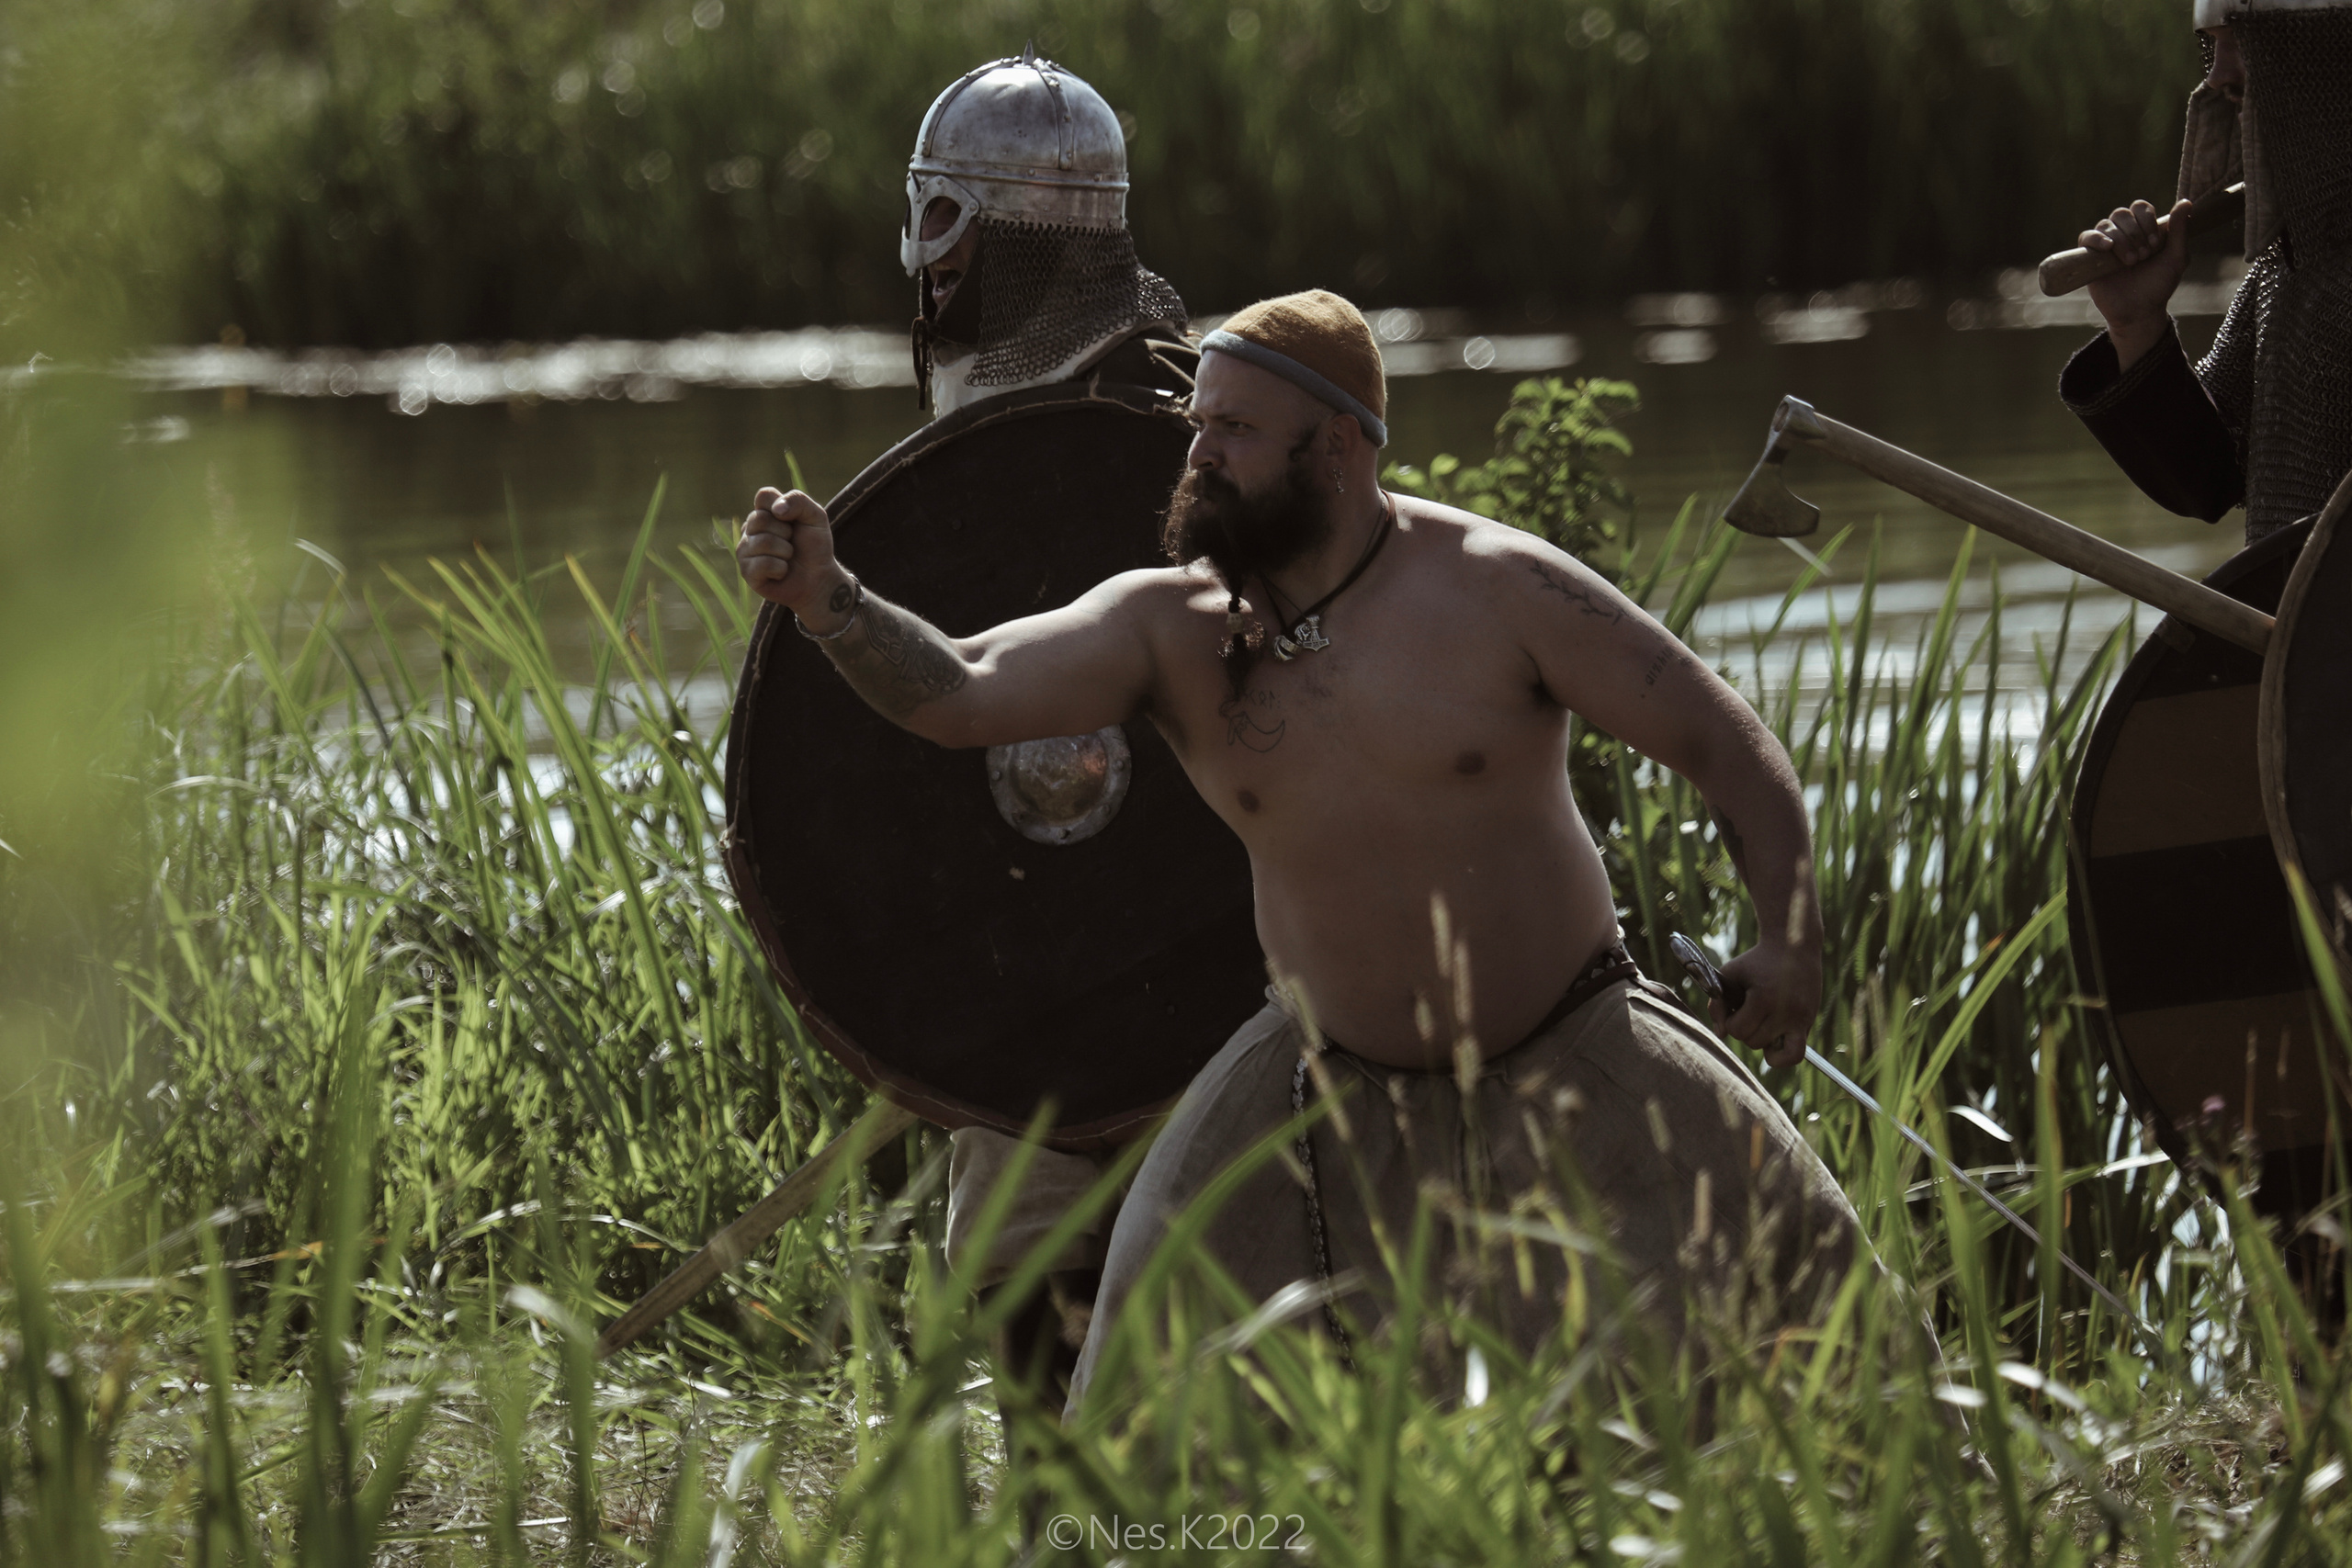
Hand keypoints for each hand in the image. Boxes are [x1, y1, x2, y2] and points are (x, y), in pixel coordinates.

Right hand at [735, 487, 848, 621]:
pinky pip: (762, 564)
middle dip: (786, 533)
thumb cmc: (815, 546)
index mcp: (765, 512)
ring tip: (788, 558)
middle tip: (792, 542)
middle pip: (760, 519)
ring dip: (785, 552)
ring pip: (762, 542)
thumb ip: (798, 501)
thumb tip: (776, 510)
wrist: (819, 578)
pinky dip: (781, 569)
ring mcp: (745, 550)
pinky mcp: (747, 571)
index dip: (781, 506)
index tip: (792, 519)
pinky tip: (781, 572)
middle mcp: (750, 529)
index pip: (763, 496)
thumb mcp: (815, 517)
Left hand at [1712, 940, 1819, 1070]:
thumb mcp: (1730, 974)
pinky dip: (1781, 1057)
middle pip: (1753, 1041)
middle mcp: (1785, 1012)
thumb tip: (1720, 1035)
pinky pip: (1795, 1055)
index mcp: (1764, 998)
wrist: (1793, 946)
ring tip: (1762, 1018)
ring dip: (1761, 1038)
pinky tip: (1774, 1041)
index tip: (1735, 1005)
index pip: (1737, 1030)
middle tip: (1749, 1008)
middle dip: (1745, 1027)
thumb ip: (1718, 1004)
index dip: (1730, 1020)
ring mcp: (1800, 1019)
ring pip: (1771, 1051)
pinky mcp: (1808, 1022)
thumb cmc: (1756, 962)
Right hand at [2081, 198, 2191, 369]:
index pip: (2140, 207)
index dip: (2146, 221)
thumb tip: (2186, 202)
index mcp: (2143, 229)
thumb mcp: (2176, 257)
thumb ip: (2180, 230)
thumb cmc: (2158, 285)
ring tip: (2130, 261)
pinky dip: (2096, 238)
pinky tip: (2108, 248)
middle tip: (2143, 256)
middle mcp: (2124, 234)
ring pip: (2106, 224)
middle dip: (2134, 233)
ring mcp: (2106, 245)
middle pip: (2122, 214)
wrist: (2138, 310)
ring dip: (2121, 240)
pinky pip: (2086, 237)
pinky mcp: (2090, 257)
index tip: (2155, 244)